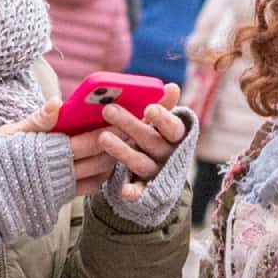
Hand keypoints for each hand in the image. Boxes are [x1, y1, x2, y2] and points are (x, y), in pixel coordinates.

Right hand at [0, 102, 115, 197]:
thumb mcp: (10, 133)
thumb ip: (37, 120)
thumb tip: (57, 102)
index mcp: (48, 154)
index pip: (87, 143)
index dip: (109, 131)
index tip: (123, 119)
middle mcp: (59, 174)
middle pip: (99, 159)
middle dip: (119, 144)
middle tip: (135, 129)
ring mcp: (62, 189)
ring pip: (99, 174)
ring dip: (114, 159)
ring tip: (125, 143)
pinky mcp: (62, 198)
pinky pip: (90, 187)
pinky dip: (102, 176)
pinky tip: (106, 163)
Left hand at [92, 83, 187, 202]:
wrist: (159, 171)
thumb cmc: (154, 136)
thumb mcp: (157, 121)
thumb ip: (162, 105)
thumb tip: (173, 86)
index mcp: (174, 135)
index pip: (173, 127)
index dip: (163, 118)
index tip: (149, 109)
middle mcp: (168, 154)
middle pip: (151, 140)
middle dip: (131, 125)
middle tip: (108, 110)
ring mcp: (158, 171)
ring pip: (142, 162)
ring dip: (123, 151)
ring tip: (103, 137)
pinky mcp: (148, 188)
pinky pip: (142, 190)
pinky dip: (136, 191)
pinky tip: (126, 191)